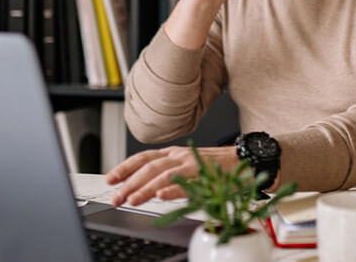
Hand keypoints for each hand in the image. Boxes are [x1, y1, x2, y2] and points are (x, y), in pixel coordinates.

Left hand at [105, 146, 240, 206]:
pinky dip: (172, 190)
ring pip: (163, 175)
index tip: (111, 179)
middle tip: (116, 197)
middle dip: (129, 183)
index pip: (143, 158)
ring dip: (145, 188)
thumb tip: (143, 186)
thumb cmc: (214, 166)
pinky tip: (160, 197)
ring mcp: (192, 165)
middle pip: (149, 168)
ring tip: (132, 200)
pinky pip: (187, 184)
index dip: (125, 167)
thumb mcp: (185, 165)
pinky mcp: (206, 176)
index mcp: (173, 153)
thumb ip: (166, 173)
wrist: (244, 161)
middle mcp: (179, 157)